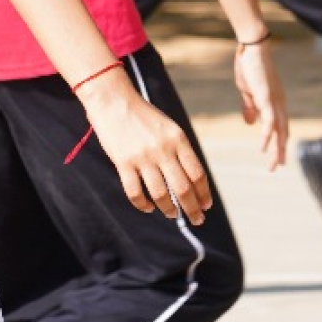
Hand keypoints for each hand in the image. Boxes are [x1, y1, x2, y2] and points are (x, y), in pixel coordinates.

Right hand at [78, 73, 211, 221]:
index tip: (206, 205)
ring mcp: (143, 157)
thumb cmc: (145, 117)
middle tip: (197, 220)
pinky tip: (149, 208)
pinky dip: (143, 205)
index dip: (203, 193)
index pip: (197, 173)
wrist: (115, 101)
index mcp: (178, 139)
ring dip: (169, 209)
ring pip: (160, 194)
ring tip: (173, 215)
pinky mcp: (123, 162)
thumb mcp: (170, 128)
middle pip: (183, 188)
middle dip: (192, 208)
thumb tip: (192, 180)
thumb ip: (180, 150)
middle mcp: (163, 149)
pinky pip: (135, 192)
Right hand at [233, 40, 288, 169]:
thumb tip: (251, 123)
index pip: (281, 127)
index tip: (278, 158)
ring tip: (272, 164)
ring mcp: (274, 101)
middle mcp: (279, 103)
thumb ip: (250, 107)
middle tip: (276, 167)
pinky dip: (266, 137)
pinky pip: (268, 122)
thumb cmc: (249, 67)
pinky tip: (262, 148)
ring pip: (278, 131)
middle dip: (279, 151)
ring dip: (275, 149)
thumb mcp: (248, 92)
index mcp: (275, 102)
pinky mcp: (267, 98)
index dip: (280, 143)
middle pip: (283, 132)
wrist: (251, 48)